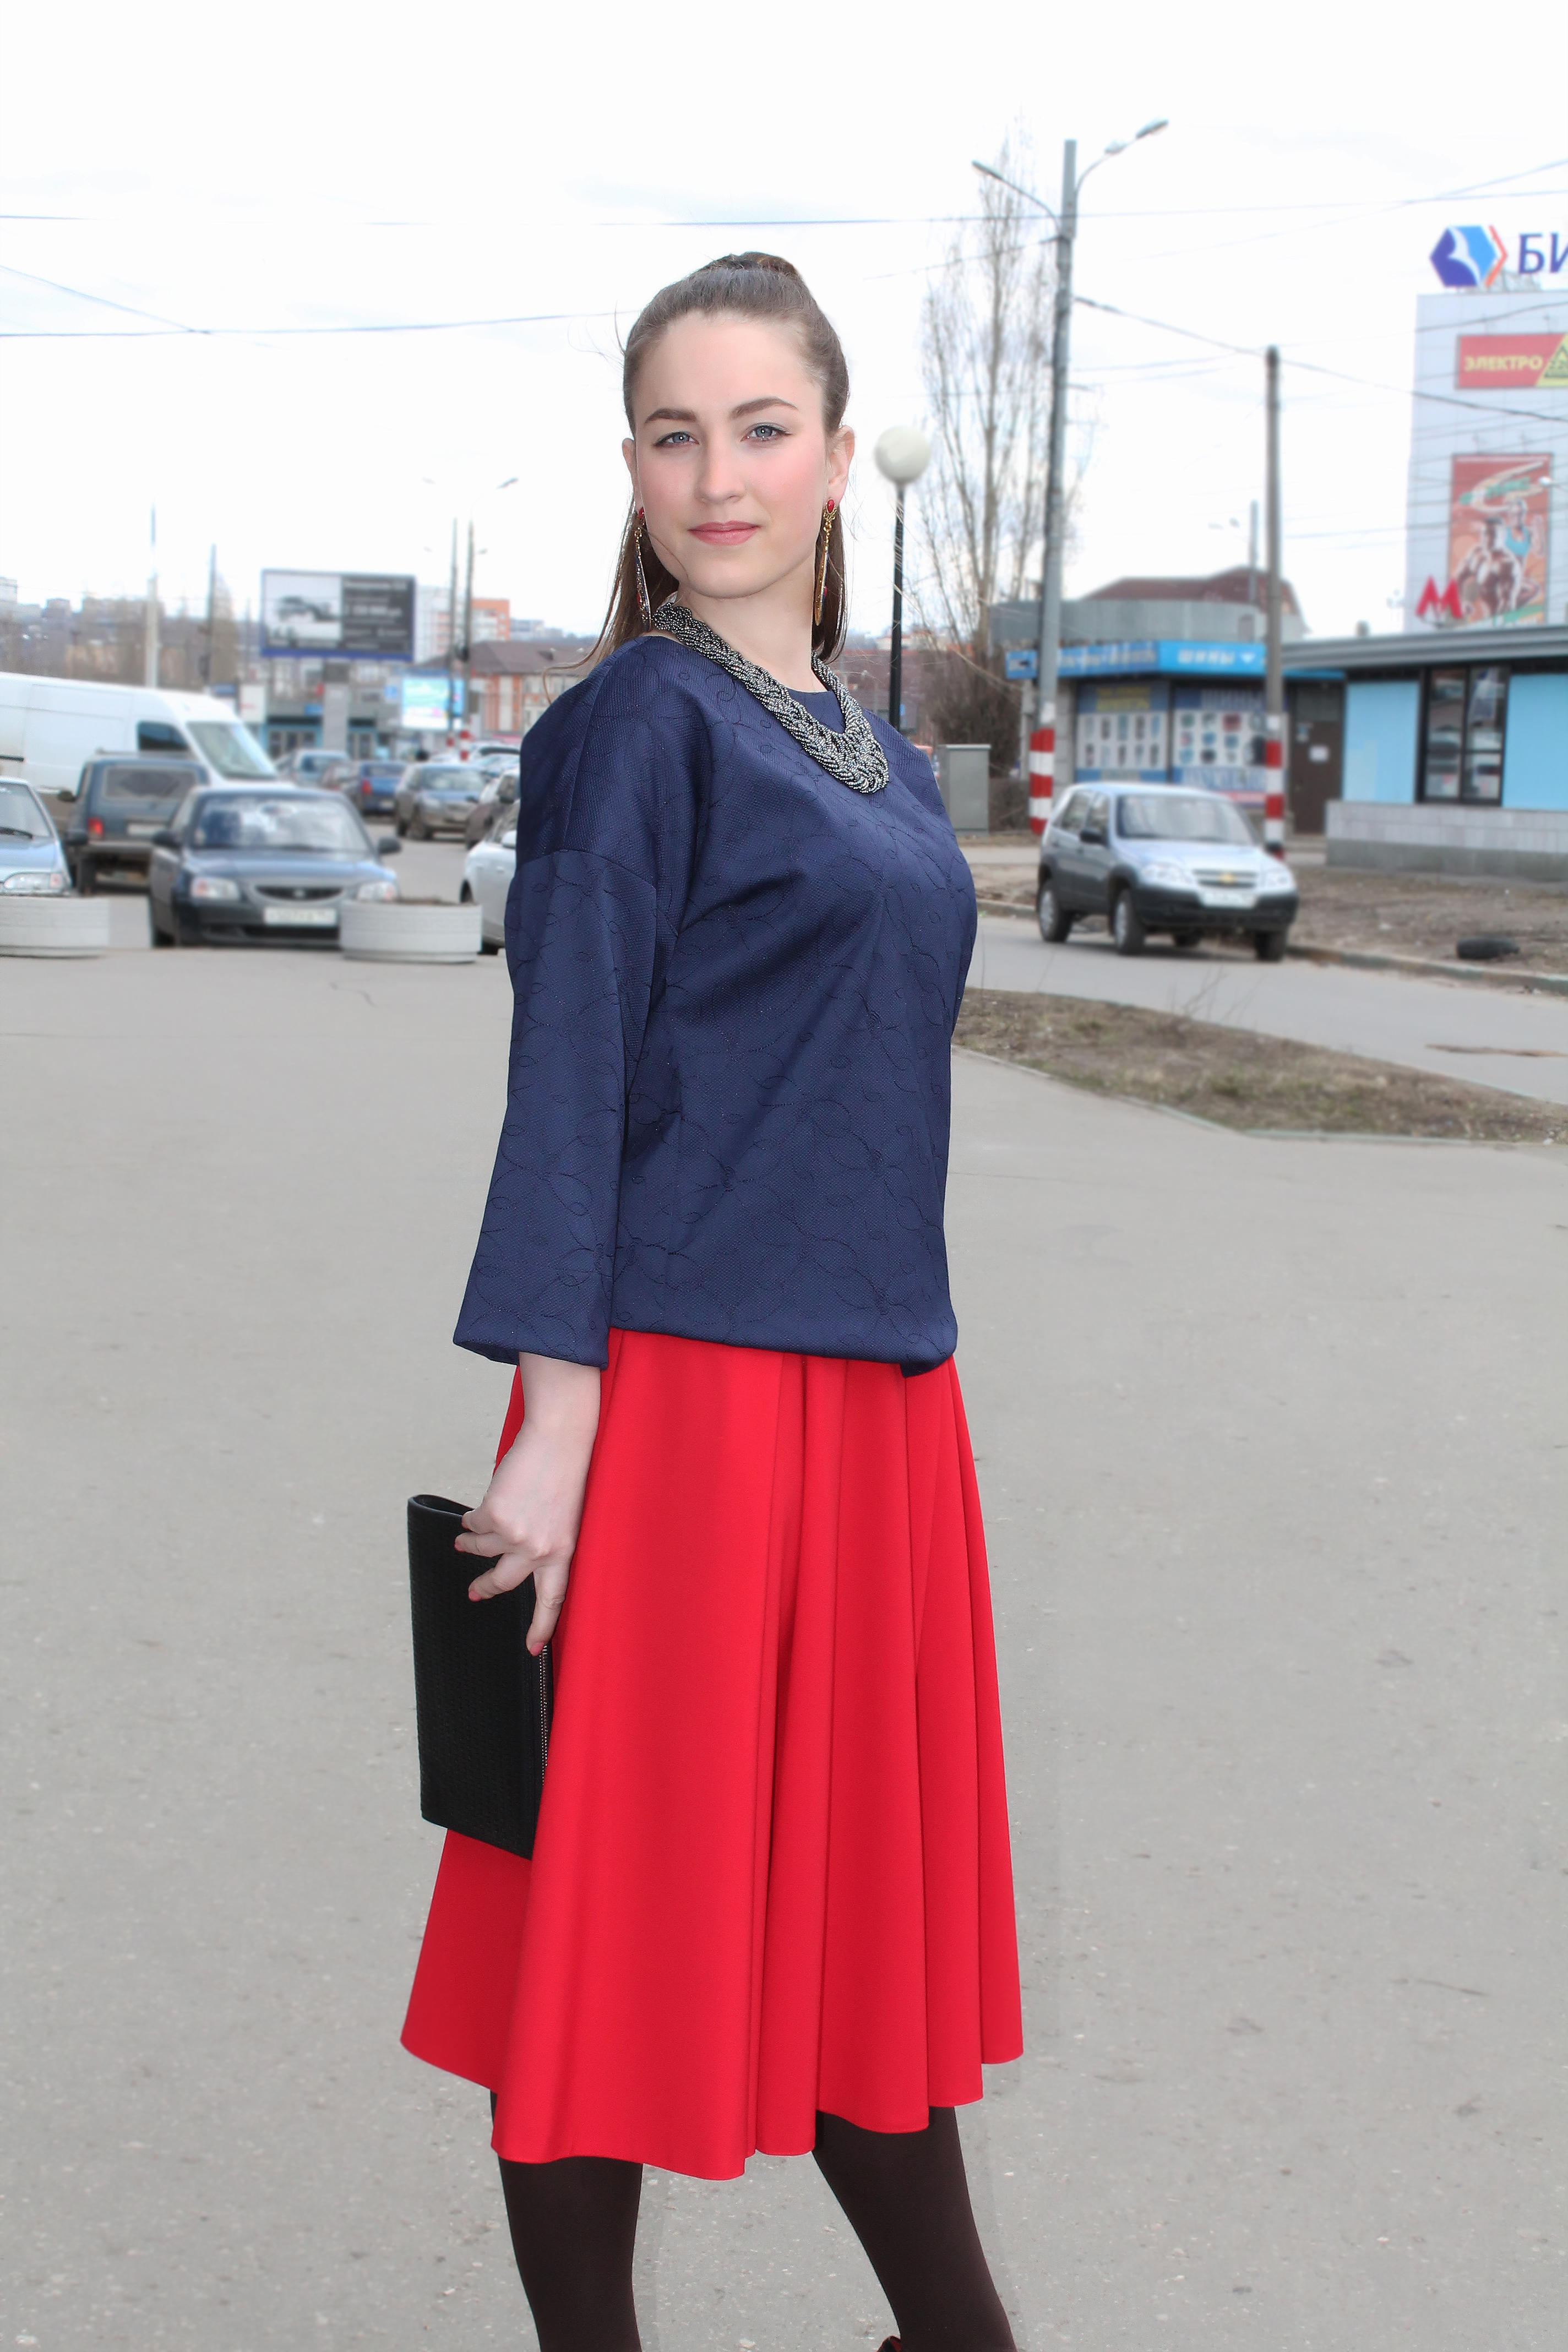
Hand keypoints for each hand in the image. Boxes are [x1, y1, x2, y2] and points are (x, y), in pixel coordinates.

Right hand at [454, 1354, 600, 1652]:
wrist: (558, 1440)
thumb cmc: (565, 1475)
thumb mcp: (565, 1517)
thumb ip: (544, 1541)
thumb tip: (513, 1557)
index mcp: (563, 1552)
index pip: (552, 1599)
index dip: (540, 1627)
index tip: (532, 1650)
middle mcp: (539, 1550)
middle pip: (504, 1582)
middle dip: (484, 1588)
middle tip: (474, 1592)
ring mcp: (514, 1535)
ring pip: (481, 1551)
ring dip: (470, 1546)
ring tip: (465, 1542)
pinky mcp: (493, 1516)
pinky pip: (473, 1525)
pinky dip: (470, 1521)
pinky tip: (473, 1515)